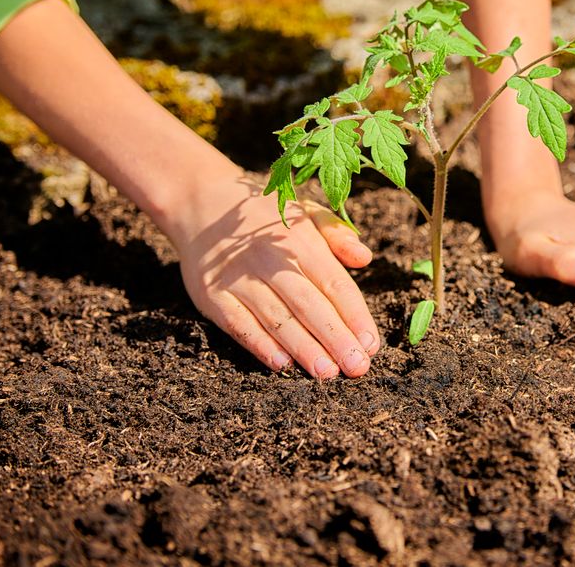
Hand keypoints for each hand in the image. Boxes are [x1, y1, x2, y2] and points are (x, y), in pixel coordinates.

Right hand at [164, 173, 379, 378]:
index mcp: (300, 241)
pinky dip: (260, 346)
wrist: (202, 200)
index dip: (355, 315)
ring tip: (327, 373)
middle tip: (357, 367)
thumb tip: (365, 258)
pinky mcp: (211, 294)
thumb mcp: (305, 211)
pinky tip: (282, 365)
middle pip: (309, 305)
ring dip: (303, 348)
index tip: (371, 344)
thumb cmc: (265, 216)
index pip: (334, 283)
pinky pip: (239, 324)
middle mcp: (270, 260)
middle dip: (335, 339)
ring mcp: (238, 278)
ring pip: (277, 319)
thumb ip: (337, 234)